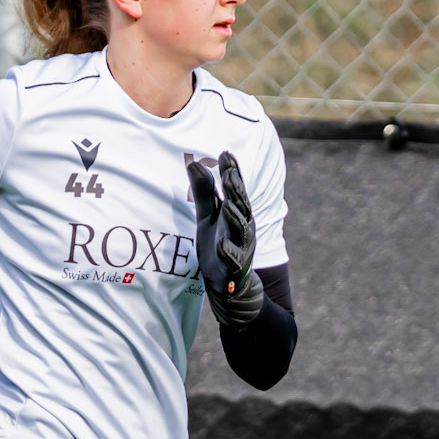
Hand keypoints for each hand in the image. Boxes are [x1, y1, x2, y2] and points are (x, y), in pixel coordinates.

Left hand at [187, 151, 264, 329]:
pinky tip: (222, 243)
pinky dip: (229, 252)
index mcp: (237, 213)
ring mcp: (241, 248)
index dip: (232, 172)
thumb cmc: (218, 245)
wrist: (228, 285)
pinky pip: (233, 259)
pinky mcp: (234, 269)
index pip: (235, 189)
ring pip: (241, 230)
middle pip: (241, 206)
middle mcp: (243, 228)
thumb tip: (194, 163)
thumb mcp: (207, 217)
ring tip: (229, 204)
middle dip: (236, 190)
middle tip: (229, 173)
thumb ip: (203, 192)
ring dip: (236, 217)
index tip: (226, 154)